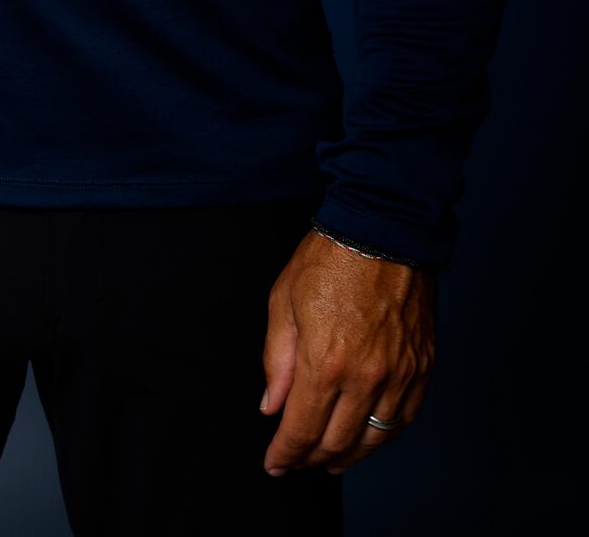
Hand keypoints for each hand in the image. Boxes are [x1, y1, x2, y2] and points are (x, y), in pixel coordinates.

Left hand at [260, 228, 435, 475]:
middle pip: (336, 443)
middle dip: (311, 459)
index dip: (285, 454)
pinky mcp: (422, 368)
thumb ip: (277, 361)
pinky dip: (383, 436)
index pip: (301, 430)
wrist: (383, 229)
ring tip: (329, 460)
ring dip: (348, 456)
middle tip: (296, 461)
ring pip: (374, 440)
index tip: (275, 463)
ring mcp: (398, 375)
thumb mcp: (283, 302)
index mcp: (324, 362)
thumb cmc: (329, 258)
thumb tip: (272, 406)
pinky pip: (403, 419)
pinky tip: (367, 436)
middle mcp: (365, 378)